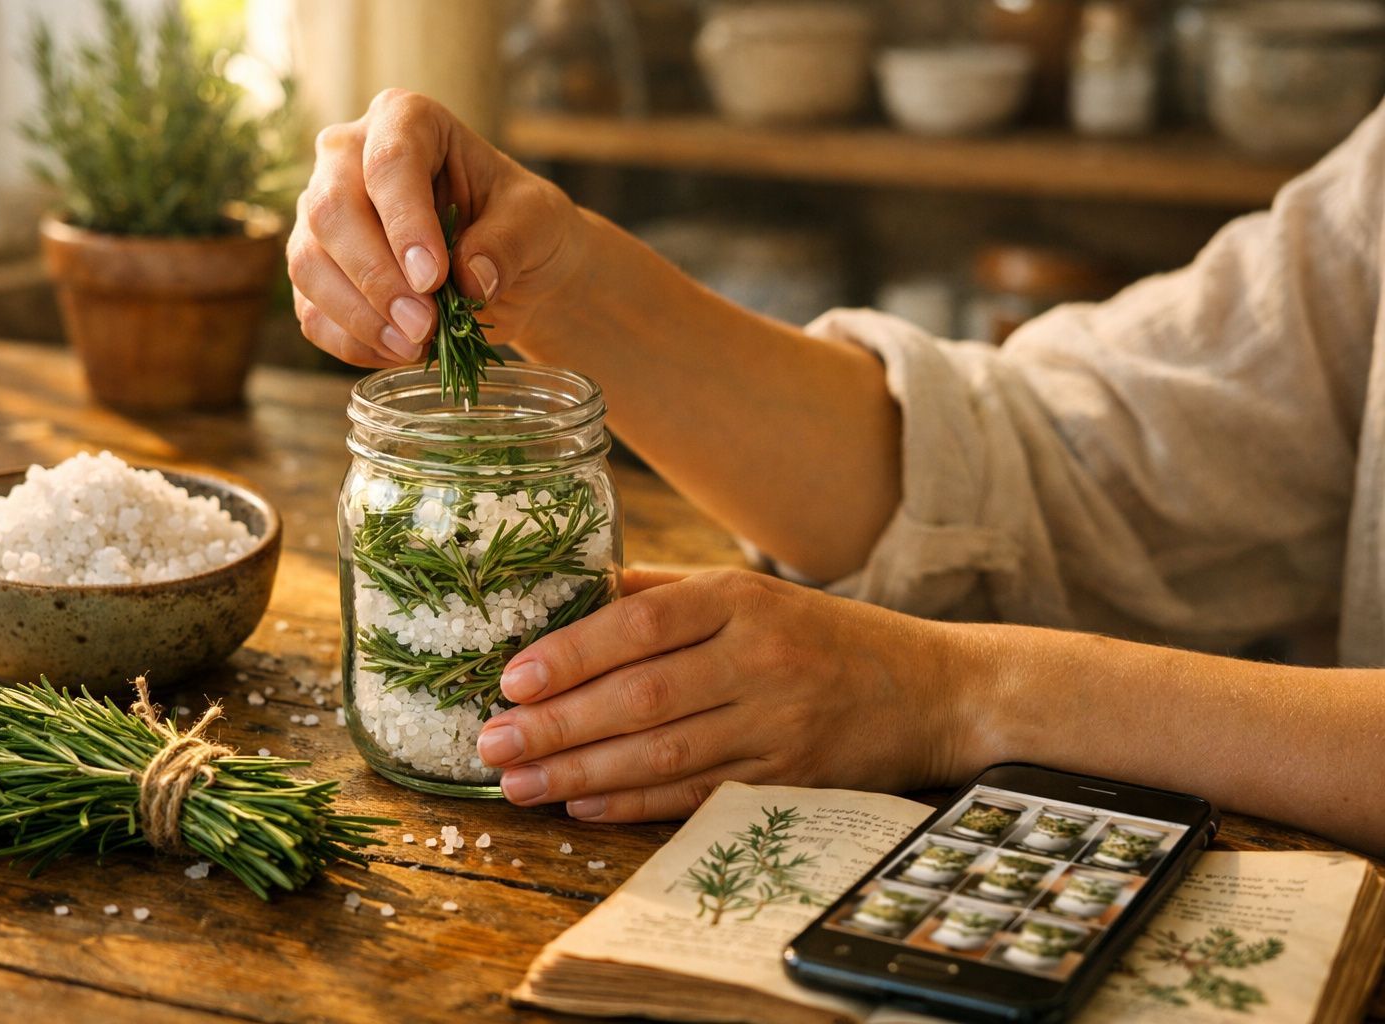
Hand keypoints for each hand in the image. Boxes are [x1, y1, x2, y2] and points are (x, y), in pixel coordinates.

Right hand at [287, 89, 587, 366]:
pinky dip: (350, 340)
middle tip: (423, 325)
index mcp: (406, 120)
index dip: (405, 223)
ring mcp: (323, 215)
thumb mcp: (537, 222)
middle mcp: (348, 157)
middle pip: (331, 210)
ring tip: (413, 345)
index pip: (389, 161)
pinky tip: (397, 352)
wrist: (514, 265)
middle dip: (376, 278)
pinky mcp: (318, 270)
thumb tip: (471, 278)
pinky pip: (311, 310)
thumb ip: (508, 242)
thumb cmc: (522, 223)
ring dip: (358, 315)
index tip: (432, 278)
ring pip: (308, 262)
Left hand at [475, 569, 979, 821]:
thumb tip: (573, 594)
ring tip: (520, 783)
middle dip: (557, 724)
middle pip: (642, 695)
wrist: (932, 689)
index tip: (511, 680)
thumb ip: (665, 594)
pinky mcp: (791, 779)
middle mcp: (760, 658)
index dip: (571, 655)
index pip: (641, 625)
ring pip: (664, 752)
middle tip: (491, 744)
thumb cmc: (825, 635)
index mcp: (741, 599)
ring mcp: (778, 723)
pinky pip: (699, 793)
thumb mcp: (752, 592)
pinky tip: (583, 802)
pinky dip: (636, 801)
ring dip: (582, 771)